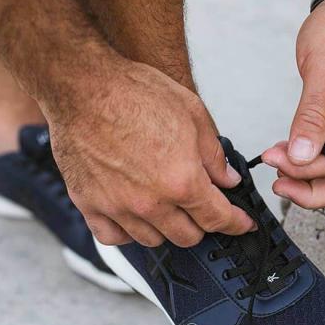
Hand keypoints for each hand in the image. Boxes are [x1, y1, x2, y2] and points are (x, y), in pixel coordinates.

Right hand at [43, 55, 253, 247]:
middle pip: (187, 236)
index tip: (242, 224)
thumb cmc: (133, 92)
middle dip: (202, 225)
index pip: (218, 219)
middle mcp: (150, 202)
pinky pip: (113, 237)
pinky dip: (128, 234)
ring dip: (167, 229)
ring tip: (169, 209)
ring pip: (153, 240)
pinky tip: (135, 218)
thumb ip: (214, 155)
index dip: (236, 224)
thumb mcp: (193, 114)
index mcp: (181, 181)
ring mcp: (118, 207)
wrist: (82, 85)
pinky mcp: (90, 204)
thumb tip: (227, 180)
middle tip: (203, 209)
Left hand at [261, 0, 324, 208]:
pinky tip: (288, 151)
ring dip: (309, 176)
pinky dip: (310, 158)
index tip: (274, 161)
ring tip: (278, 165)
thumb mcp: (323, 71)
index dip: (305, 171)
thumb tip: (301, 156)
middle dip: (312, 191)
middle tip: (279, 184)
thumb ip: (312, 117)